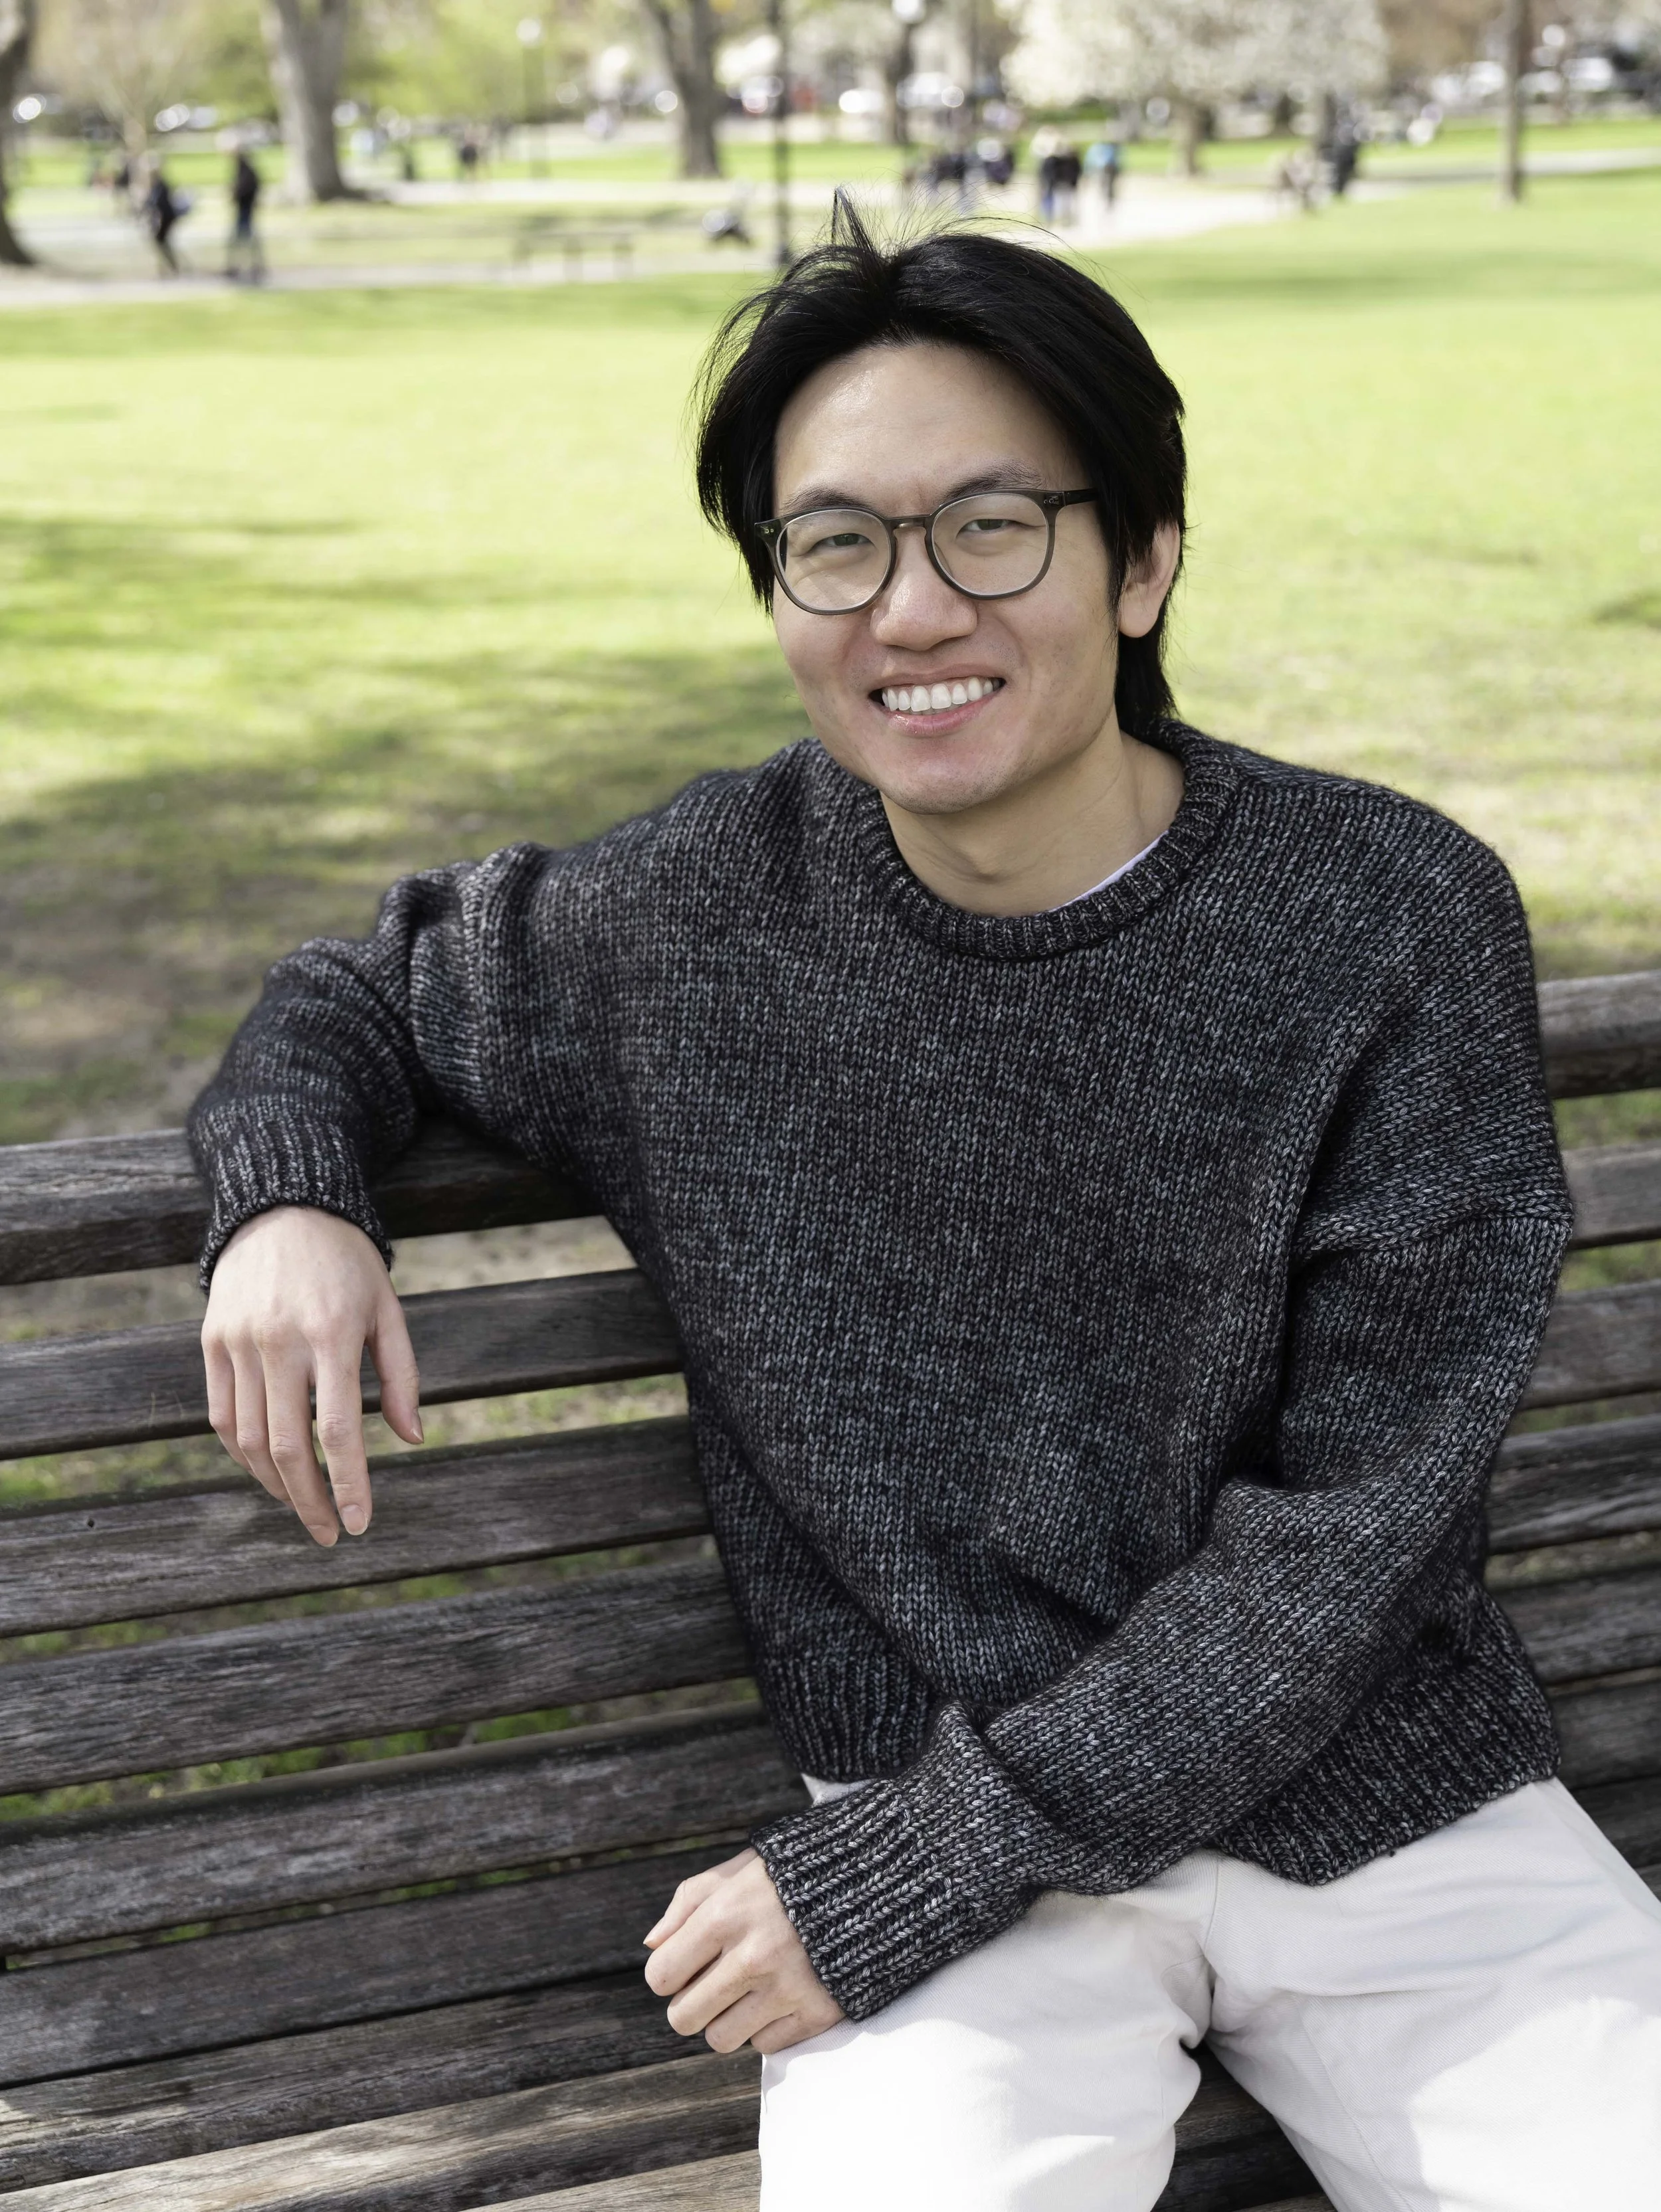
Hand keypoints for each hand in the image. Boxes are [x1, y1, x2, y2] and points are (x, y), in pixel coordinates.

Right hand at [201, 1206, 421, 1545]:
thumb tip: (413, 1439)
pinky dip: (242, 1453)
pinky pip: (221, 1415)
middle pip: (287, 1446)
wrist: (283, 1206)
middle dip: (310, 1500)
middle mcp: (279, 1341)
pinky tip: (267, 1470)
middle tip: (330, 1532)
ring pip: (248, 1439)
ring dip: (275, 1484)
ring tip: (303, 1506)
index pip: (338, 1430)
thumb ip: (402, 1377)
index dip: (349, 1484)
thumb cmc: (347, 1264)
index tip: (359, 1523)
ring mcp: (239, 1342)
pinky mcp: (211, 1341)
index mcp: (331, 1334)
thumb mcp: (387, 1310)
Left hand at [644, 1847, 843, 2055]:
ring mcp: (785, 1989)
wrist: (873, 1882)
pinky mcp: (815, 2013)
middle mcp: (751, 1957)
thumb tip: (652, 1946)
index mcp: (724, 1915)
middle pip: (683, 2017)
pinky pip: (765, 2045)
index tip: (686, 1964)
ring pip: (720, 2039)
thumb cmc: (793, 1874)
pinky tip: (782, 1993)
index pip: (661, 1975)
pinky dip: (768, 2025)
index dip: (668, 1973)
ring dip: (727, 2019)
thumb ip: (688, 1901)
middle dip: (691, 2003)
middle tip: (714, 1982)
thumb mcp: (739, 1869)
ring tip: (747, 1989)